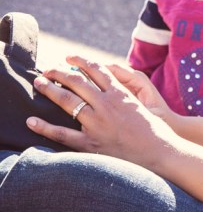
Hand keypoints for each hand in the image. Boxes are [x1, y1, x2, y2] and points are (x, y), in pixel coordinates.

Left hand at [27, 55, 178, 170]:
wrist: (161, 152)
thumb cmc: (155, 131)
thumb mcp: (140, 106)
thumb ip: (123, 95)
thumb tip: (109, 86)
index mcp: (121, 94)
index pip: (97, 71)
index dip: (81, 62)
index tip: (69, 58)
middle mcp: (107, 105)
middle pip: (78, 82)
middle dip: (59, 73)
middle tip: (48, 70)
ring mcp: (98, 123)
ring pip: (67, 101)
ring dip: (50, 90)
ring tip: (39, 84)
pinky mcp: (92, 143)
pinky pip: (63, 134)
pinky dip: (45, 127)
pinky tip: (32, 121)